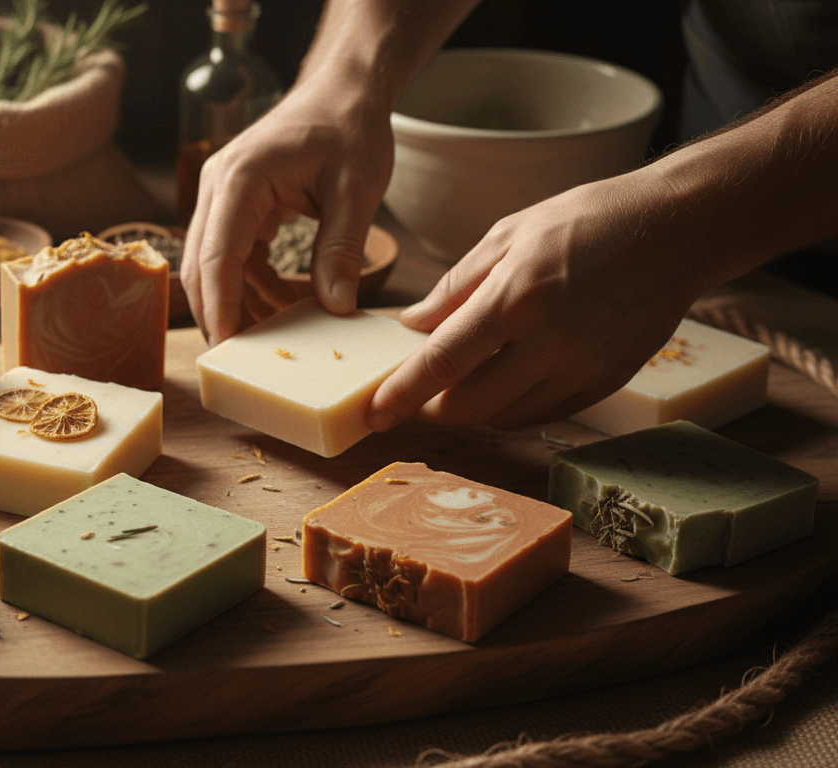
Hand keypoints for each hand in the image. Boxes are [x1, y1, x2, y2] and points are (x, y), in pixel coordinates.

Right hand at [180, 77, 394, 344]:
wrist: (342, 91)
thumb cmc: (349, 128)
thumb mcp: (357, 188)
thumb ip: (342, 247)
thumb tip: (336, 308)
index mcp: (240, 179)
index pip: (217, 255)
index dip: (221, 306)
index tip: (230, 350)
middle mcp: (218, 188)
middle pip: (203, 266)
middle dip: (221, 315)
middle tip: (245, 364)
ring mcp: (222, 198)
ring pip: (215, 266)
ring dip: (242, 303)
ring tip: (279, 338)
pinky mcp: (236, 207)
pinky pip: (234, 258)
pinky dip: (256, 286)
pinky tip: (288, 306)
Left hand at [367, 171, 712, 430]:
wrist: (680, 228)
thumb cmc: (589, 220)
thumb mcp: (509, 234)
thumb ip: (455, 287)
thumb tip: (412, 325)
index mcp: (517, 297)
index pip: (443, 363)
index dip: (402, 394)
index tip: (375, 412)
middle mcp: (551, 342)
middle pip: (470, 406)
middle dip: (432, 409)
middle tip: (414, 397)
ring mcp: (583, 369)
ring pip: (506, 418)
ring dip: (471, 411)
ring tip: (456, 386)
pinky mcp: (607, 383)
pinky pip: (543, 414)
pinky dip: (511, 408)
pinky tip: (501, 384)